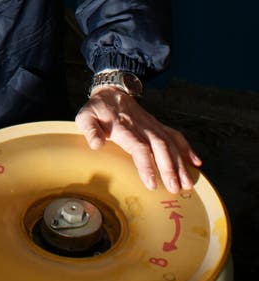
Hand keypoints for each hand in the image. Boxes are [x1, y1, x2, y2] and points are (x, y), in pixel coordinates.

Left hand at [75, 87, 201, 192]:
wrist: (111, 92)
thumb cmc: (97, 110)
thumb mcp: (85, 117)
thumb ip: (90, 130)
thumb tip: (96, 145)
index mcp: (123, 127)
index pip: (138, 147)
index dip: (146, 164)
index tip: (151, 182)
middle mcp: (141, 126)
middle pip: (159, 147)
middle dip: (169, 168)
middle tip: (175, 188)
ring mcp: (152, 125)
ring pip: (170, 143)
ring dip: (180, 163)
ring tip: (187, 183)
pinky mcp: (158, 125)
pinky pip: (175, 135)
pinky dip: (187, 148)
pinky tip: (195, 162)